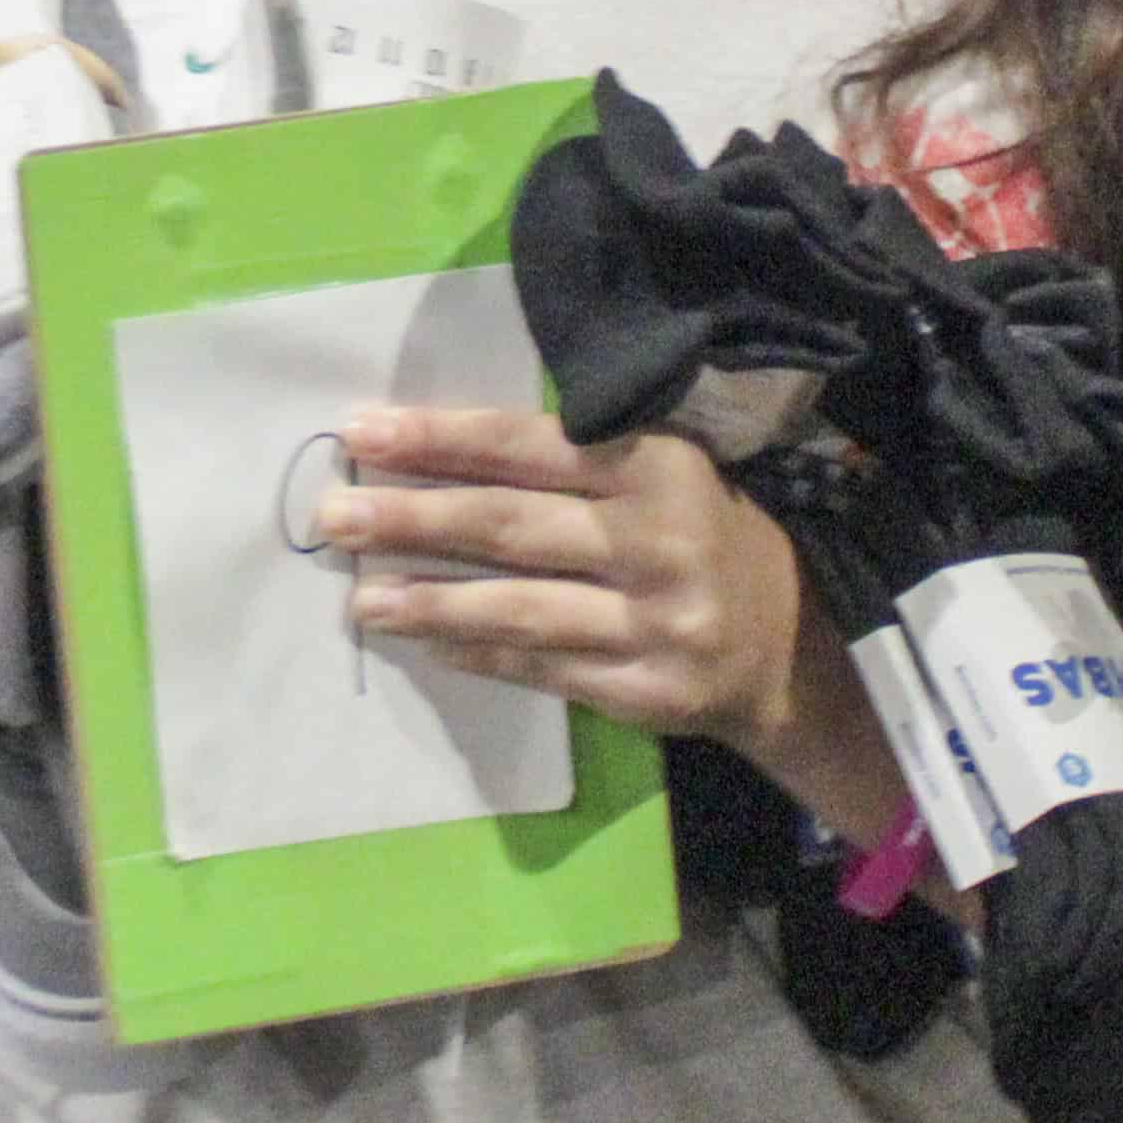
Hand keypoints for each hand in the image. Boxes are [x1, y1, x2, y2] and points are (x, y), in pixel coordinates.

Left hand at [322, 403, 805, 749]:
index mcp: (658, 466)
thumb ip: (571, 461)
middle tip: (334, 515)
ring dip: (430, 602)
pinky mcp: (646, 692)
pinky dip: (478, 652)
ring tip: (360, 598)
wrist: (788, 648)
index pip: (528, 446)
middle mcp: (659, 542)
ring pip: (520, 608)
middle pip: (512, 525)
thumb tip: (434, 455)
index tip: (363, 430)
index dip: (441, 439)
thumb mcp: (660, 475)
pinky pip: (542, 668)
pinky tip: (425, 640)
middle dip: (414, 518)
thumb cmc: (698, 536)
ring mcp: (656, 623)